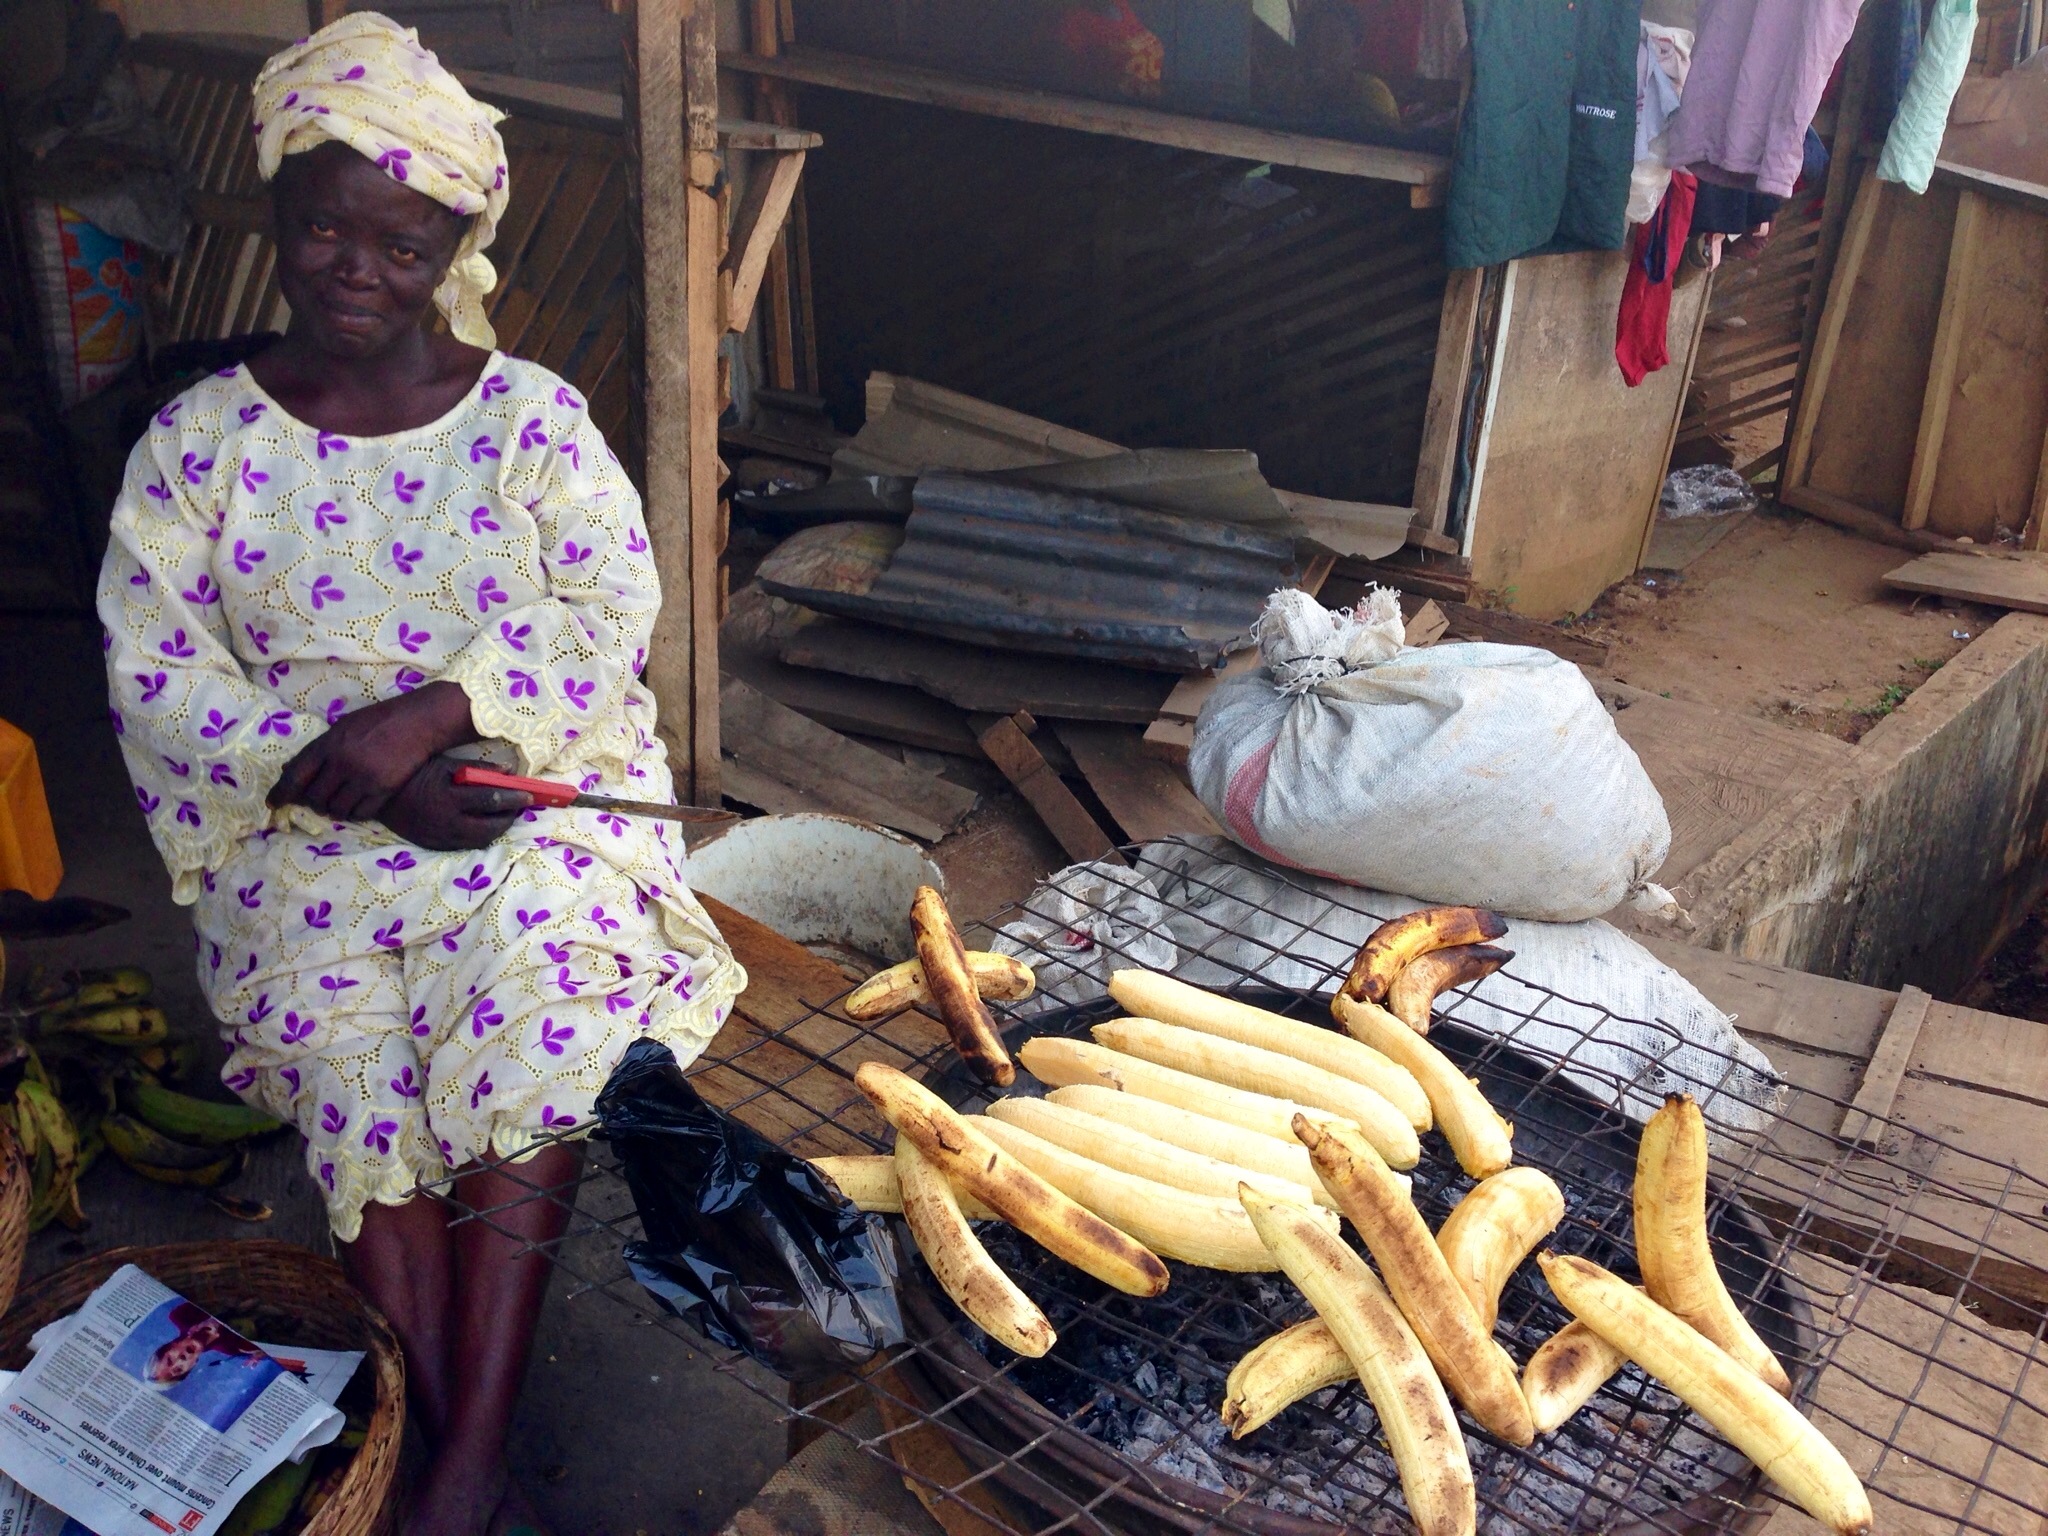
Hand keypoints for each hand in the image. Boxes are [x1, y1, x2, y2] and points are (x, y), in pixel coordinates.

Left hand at [268, 682, 478, 821]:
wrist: (418, 722)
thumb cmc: (379, 721)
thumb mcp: (343, 726)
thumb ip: (320, 748)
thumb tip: (291, 770)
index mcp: (328, 744)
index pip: (296, 775)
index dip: (282, 793)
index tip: (273, 804)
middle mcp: (342, 763)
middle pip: (315, 797)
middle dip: (314, 803)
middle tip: (321, 801)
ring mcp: (363, 778)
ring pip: (337, 809)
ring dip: (335, 809)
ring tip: (341, 803)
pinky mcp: (383, 790)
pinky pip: (360, 813)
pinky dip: (355, 813)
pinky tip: (359, 804)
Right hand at [376, 755, 531, 850]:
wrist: (378, 794)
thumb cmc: (415, 773)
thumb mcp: (445, 764)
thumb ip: (478, 769)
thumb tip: (509, 771)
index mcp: (448, 798)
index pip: (490, 801)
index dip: (513, 799)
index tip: (528, 794)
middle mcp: (445, 822)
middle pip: (488, 828)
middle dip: (508, 819)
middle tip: (518, 808)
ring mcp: (438, 837)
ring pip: (478, 842)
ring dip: (495, 830)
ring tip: (504, 817)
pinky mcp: (433, 845)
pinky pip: (463, 847)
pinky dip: (478, 837)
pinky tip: (484, 826)